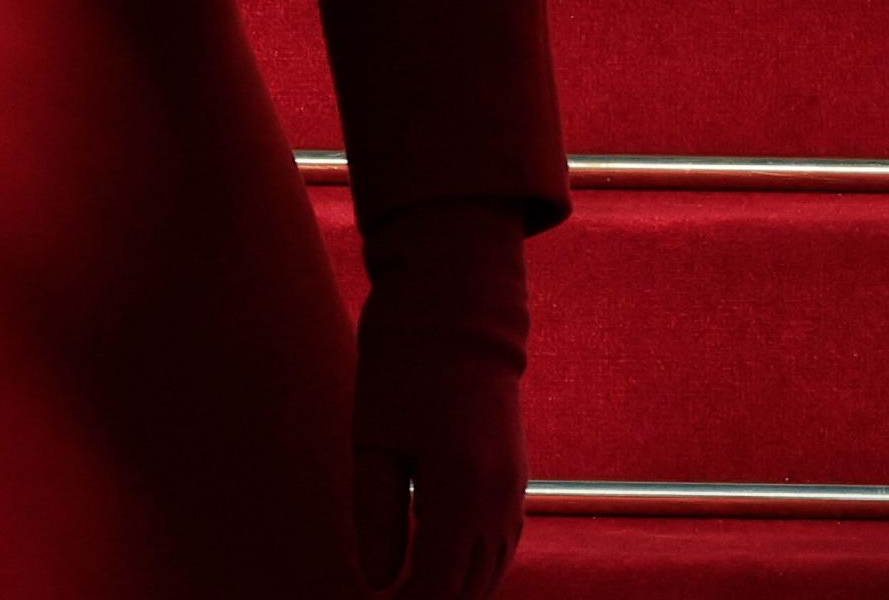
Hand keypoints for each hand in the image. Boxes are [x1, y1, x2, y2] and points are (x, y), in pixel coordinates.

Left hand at [349, 198, 531, 599]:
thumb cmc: (404, 369)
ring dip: (455, 592)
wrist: (460, 315)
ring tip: (411, 595)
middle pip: (470, 588)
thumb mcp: (374, 440)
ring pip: (490, 571)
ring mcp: (513, 491)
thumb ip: (377, 516)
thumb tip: (377, 584)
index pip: (438, 586)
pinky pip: (499, 545)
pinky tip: (445, 573)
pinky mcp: (514, 479)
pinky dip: (473, 568)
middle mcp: (499, 500)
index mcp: (460, 492)